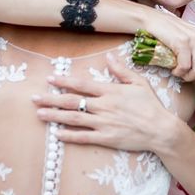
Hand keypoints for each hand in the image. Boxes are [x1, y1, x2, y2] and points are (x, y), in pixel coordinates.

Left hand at [33, 54, 173, 151]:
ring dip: (54, 116)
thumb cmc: (151, 104)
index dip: (64, 81)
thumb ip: (121, 70)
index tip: (50, 78)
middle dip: (51, 99)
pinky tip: (57, 134)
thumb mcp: (139, 82)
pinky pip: (83, 137)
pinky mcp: (106, 138)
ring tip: (39, 114)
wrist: (160, 129)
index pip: (82, 84)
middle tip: (34, 98)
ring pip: (73, 119)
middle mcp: (103, 106)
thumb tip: (109, 56)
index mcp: (110, 91)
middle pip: (72, 101)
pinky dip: (69, 135)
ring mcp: (103, 123)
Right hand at [143, 10, 194, 86]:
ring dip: (189, 77)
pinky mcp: (182, 42)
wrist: (150, 20)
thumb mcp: (190, 41)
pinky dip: (178, 72)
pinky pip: (186, 67)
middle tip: (192, 79)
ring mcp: (194, 38)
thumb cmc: (168, 34)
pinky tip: (173, 69)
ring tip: (180, 72)